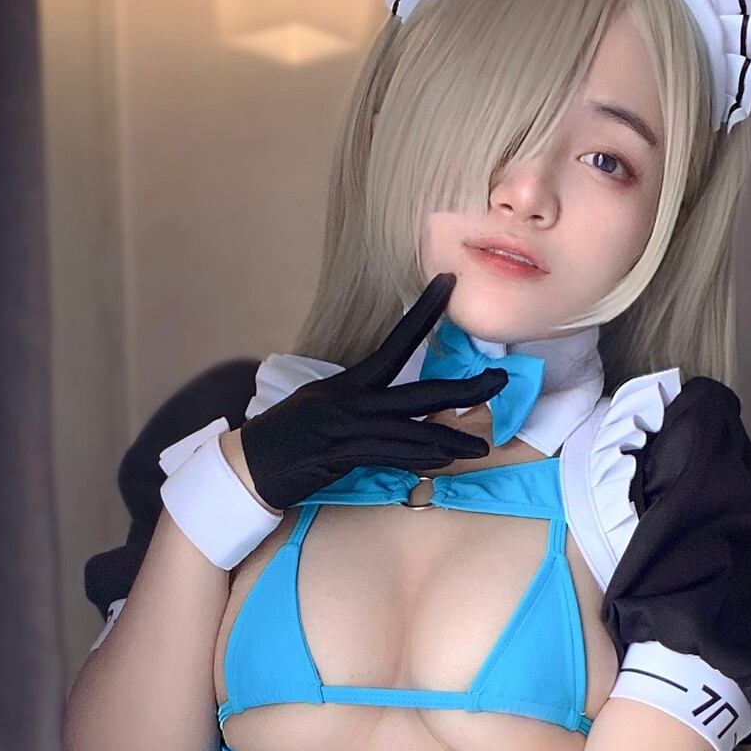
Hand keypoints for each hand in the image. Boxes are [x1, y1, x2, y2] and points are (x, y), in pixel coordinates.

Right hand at [239, 273, 504, 509]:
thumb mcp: (321, 406)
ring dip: (450, 440)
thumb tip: (393, 404)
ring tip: (481, 446)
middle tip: (501, 379)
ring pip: (413, 431)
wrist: (250, 466)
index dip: (424, 312)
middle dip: (465, 388)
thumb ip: (359, 402)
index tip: (448, 284)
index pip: (396, 342)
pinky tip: (442, 462)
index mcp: (348, 382)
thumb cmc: (285, 437)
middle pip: (420, 391)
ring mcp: (348, 428)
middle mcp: (351, 399)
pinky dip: (419, 460)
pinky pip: (392, 457)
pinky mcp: (344, 456)